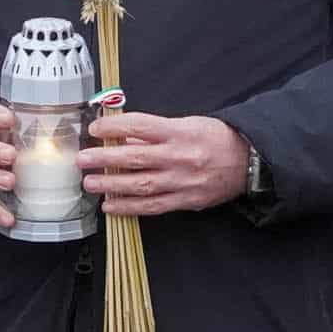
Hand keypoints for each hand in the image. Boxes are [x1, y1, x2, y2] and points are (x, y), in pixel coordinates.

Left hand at [79, 112, 248, 216]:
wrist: (250, 160)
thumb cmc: (215, 138)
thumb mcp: (187, 124)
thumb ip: (154, 132)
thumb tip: (122, 136)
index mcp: (180, 132)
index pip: (140, 126)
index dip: (114, 127)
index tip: (95, 129)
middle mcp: (180, 157)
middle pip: (135, 158)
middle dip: (104, 159)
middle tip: (82, 160)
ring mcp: (183, 181)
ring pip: (141, 185)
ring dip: (111, 185)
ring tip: (90, 184)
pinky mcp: (186, 200)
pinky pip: (153, 206)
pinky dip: (129, 207)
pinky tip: (110, 206)